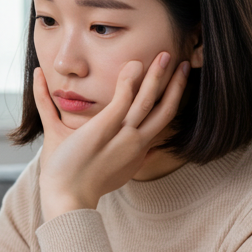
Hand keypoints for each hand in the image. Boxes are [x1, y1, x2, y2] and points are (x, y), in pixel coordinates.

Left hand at [33, 52, 189, 219]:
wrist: (67, 197)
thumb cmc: (83, 185)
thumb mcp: (115, 171)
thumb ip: (133, 160)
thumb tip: (150, 154)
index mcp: (138, 154)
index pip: (161, 123)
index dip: (172, 101)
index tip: (177, 86)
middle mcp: (136, 144)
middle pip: (165, 110)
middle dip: (176, 84)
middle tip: (184, 62)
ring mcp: (123, 136)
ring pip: (148, 100)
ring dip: (158, 75)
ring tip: (165, 55)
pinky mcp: (106, 127)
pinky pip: (123, 98)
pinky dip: (130, 79)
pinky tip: (135, 64)